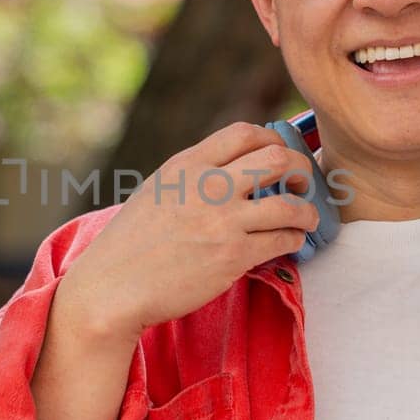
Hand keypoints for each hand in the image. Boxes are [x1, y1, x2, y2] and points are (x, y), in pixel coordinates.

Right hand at [60, 122, 321, 342]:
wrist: (112, 286)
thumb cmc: (131, 243)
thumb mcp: (157, 190)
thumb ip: (193, 175)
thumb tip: (232, 169)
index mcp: (187, 165)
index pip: (246, 132)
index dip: (274, 140)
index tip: (281, 154)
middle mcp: (207, 186)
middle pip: (278, 158)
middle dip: (302, 169)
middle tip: (303, 183)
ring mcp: (222, 220)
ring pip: (290, 203)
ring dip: (308, 211)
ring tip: (307, 219)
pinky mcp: (232, 255)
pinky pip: (282, 239)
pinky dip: (295, 239)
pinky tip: (290, 243)